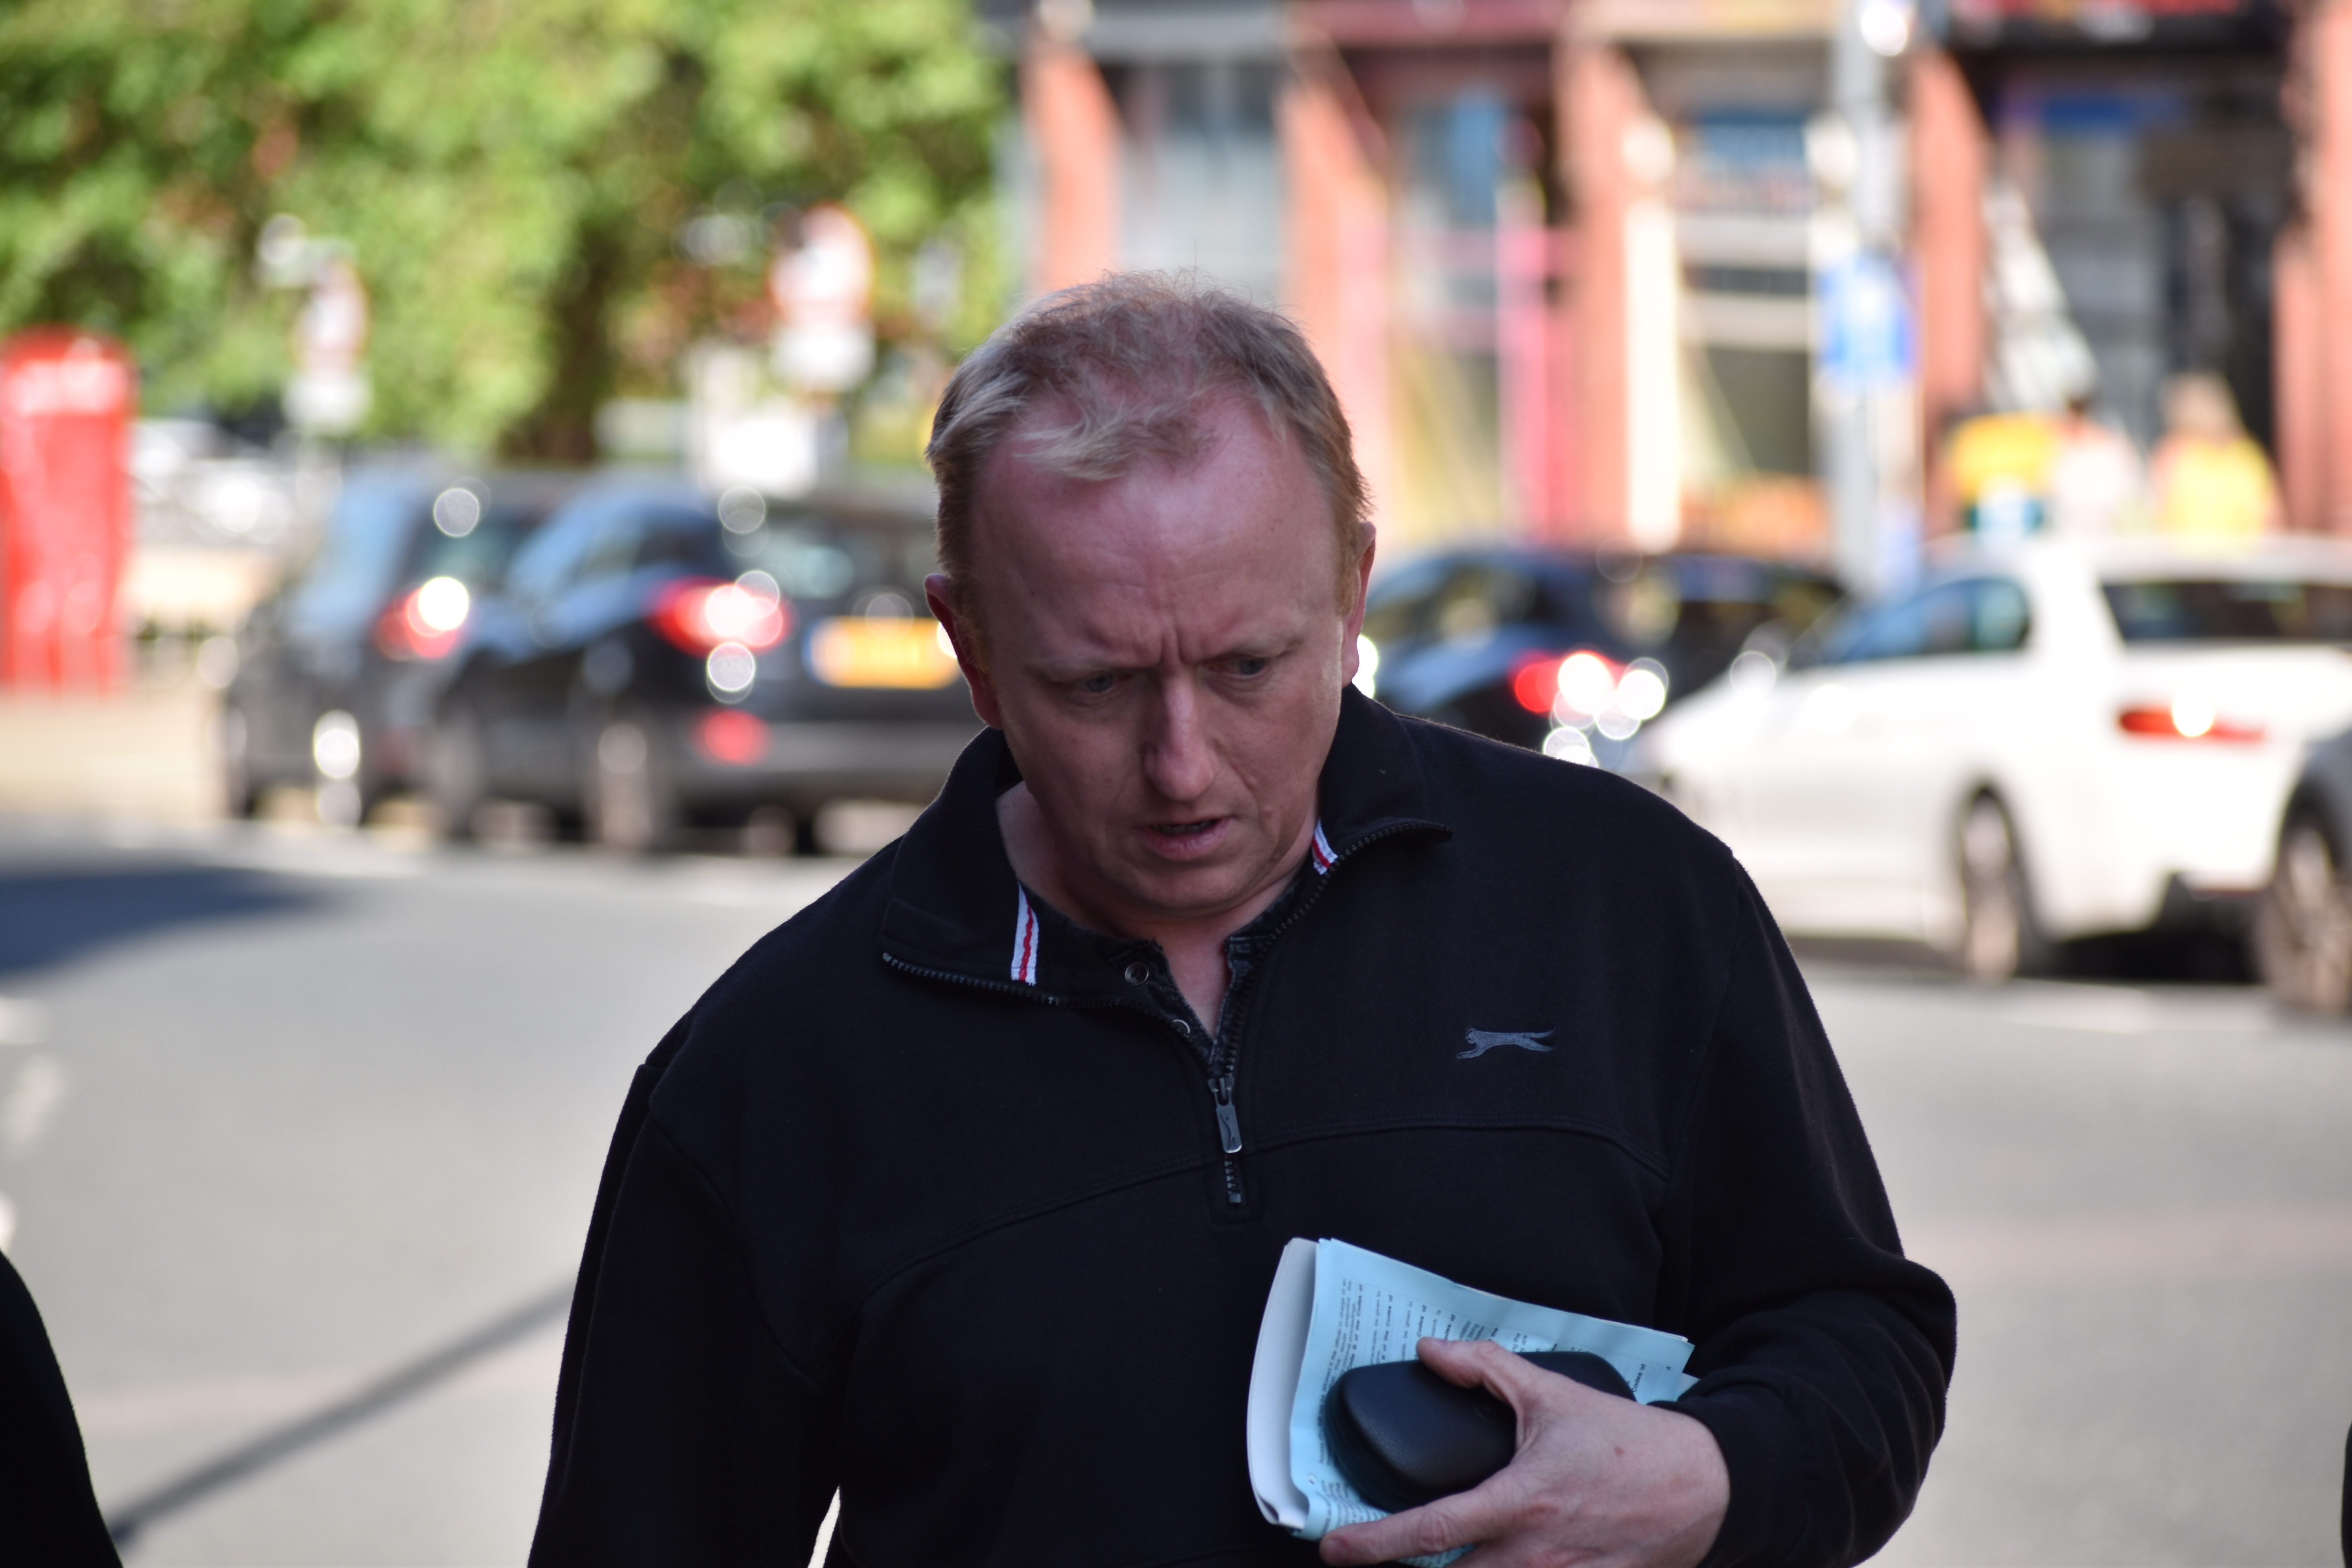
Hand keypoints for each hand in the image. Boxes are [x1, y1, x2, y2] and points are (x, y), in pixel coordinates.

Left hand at [1318, 1338, 1727, 1567]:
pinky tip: (1483, 1566)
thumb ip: (1486, 1370)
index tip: (1334, 1549)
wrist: (1704, 1486)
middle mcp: (1534, 1555)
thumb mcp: (1553, 1394)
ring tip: (1423, 1565)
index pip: (1431, 1531)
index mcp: (1520, 1502)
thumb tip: (1433, 1353)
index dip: (1374, 1545)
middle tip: (1367, 1561)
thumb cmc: (1627, 1443)